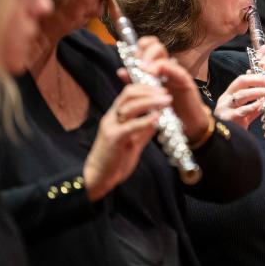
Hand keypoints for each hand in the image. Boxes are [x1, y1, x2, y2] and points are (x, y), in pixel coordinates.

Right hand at [83, 82, 169, 200]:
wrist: (98, 177)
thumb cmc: (114, 160)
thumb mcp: (132, 141)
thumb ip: (143, 130)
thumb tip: (157, 120)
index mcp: (115, 115)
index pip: (129, 92)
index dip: (146, 88)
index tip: (162, 89)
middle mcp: (112, 117)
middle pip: (129, 93)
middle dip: (149, 90)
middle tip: (166, 93)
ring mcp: (111, 127)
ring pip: (130, 106)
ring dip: (150, 101)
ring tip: (166, 101)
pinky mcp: (114, 139)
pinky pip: (130, 126)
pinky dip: (145, 120)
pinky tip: (157, 117)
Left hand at [131, 36, 209, 142]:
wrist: (186, 125)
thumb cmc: (168, 110)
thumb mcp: (148, 95)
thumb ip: (136, 82)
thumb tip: (120, 71)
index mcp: (157, 68)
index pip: (149, 46)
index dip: (140, 47)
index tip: (132, 58)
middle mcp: (167, 66)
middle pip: (155, 45)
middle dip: (144, 50)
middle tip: (138, 62)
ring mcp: (176, 71)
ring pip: (163, 52)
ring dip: (150, 58)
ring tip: (142, 68)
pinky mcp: (184, 79)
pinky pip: (174, 68)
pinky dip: (161, 68)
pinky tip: (152, 74)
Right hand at [214, 74, 264, 128]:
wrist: (225, 141)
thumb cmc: (235, 126)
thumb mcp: (244, 112)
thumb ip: (253, 102)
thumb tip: (264, 91)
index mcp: (228, 95)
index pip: (241, 80)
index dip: (256, 77)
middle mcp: (225, 99)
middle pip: (241, 82)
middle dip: (258, 80)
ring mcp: (225, 108)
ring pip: (243, 94)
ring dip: (259, 91)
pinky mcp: (228, 118)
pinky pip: (243, 110)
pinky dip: (254, 105)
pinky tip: (262, 103)